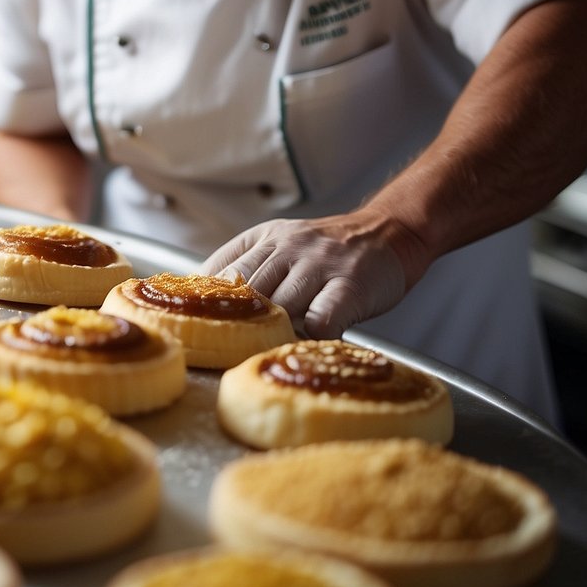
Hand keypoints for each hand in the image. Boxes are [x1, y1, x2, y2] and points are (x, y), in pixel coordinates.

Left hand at [201, 212, 424, 338]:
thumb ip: (246, 265)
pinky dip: (310, 337)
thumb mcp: (281, 243)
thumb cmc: (330, 252)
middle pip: (247, 292)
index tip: (195, 328)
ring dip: (274, 333)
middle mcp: (289, 247)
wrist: (390, 233)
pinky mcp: (350, 284)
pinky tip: (309, 344)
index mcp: (266, 238)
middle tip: (230, 353)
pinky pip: (321, 319)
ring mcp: (320, 264)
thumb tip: (202, 299)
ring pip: (280, 307)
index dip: (207, 303)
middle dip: (238, 325)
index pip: (222, 270)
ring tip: (270, 352)